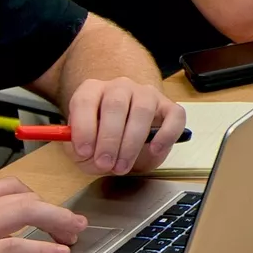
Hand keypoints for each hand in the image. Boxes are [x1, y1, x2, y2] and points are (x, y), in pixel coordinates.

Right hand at [0, 178, 88, 252]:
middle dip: (54, 208)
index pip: (3, 188)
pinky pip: (15, 246)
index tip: (48, 210)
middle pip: (22, 195)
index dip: (33, 197)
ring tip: (74, 236)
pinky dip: (42, 249)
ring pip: (26, 212)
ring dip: (57, 222)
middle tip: (73, 223)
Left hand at [64, 76, 187, 175]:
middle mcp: (120, 87)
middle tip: (105, 164)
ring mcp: (146, 94)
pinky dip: (166, 135)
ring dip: (132, 142)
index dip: (84, 127)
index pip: (85, 100)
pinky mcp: (169, 107)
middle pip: (115, 105)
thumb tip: (85, 151)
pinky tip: (155, 149)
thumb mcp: (82, 150)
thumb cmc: (102, 141)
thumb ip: (78, 150)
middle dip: (109, 139)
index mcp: (93, 91)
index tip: (84, 151)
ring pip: (142, 110)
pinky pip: (174, 116)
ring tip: (123, 165)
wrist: (127, 140)